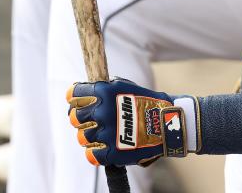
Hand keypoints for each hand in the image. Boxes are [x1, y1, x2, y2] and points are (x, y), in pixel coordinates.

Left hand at [67, 78, 187, 166]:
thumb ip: (104, 89)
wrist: (168, 123)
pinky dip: (95, 152)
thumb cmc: (147, 102)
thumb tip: (85, 93)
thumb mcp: (125, 87)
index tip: (75, 101)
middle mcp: (102, 112)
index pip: (74, 94)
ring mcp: (106, 133)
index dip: (73, 97)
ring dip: (89, 135)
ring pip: (82, 137)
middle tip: (89, 120)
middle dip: (80, 118)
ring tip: (101, 134)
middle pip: (75, 117)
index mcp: (104, 93)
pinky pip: (91, 154)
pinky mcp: (111, 153)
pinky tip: (104, 147)